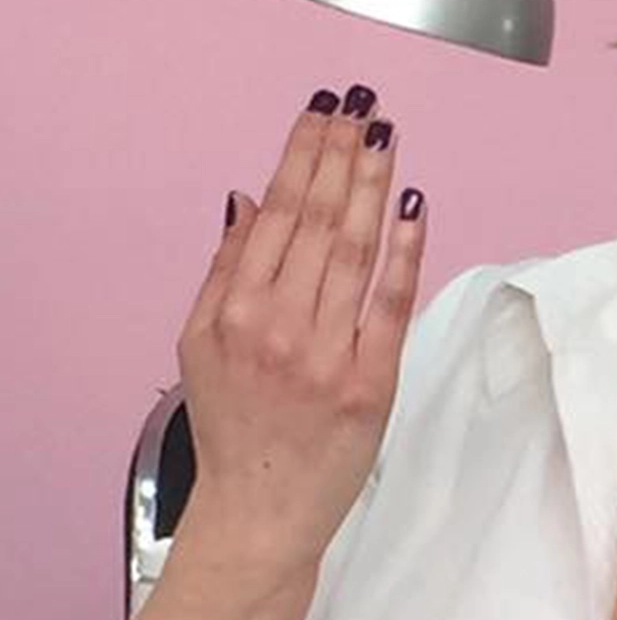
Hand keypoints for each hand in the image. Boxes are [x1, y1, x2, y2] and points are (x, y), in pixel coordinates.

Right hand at [172, 84, 426, 585]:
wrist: (260, 513)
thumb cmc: (234, 427)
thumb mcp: (200, 344)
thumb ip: (224, 268)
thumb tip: (246, 197)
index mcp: (233, 311)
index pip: (276, 214)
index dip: (301, 156)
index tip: (322, 112)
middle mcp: (277, 326)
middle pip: (316, 221)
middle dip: (340, 155)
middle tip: (362, 106)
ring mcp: (326, 353)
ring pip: (353, 250)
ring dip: (371, 186)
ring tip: (385, 137)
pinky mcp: (370, 381)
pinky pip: (390, 303)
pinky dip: (403, 253)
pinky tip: (412, 207)